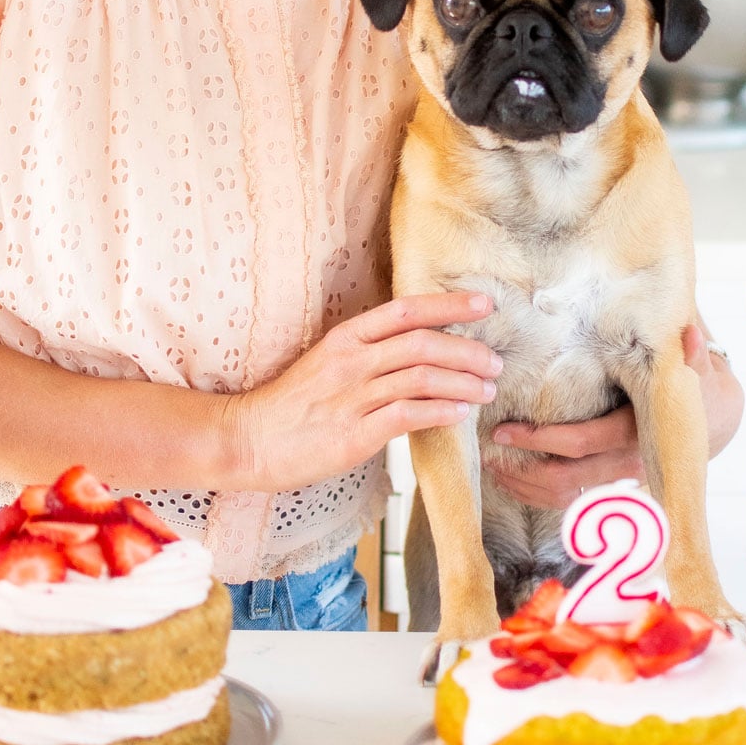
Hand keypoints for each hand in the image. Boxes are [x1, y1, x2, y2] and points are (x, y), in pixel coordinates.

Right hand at [229, 293, 502, 490]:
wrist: (249, 439)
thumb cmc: (293, 404)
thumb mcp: (328, 362)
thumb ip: (370, 352)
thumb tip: (421, 350)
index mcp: (346, 337)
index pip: (406, 311)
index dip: (449, 305)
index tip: (484, 305)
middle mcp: (352, 361)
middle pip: (423, 344)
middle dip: (467, 350)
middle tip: (496, 361)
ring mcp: (352, 397)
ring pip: (421, 378)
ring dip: (462, 383)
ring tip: (487, 390)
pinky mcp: (353, 434)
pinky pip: (407, 416)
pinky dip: (440, 412)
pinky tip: (461, 414)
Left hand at [485, 325, 743, 511]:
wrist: (712, 423)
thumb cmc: (697, 390)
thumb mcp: (699, 371)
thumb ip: (691, 355)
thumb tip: (689, 333)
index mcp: (638, 433)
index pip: (583, 443)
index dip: (543, 439)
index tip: (507, 428)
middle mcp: (626, 463)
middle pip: (567, 478)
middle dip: (524, 467)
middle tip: (490, 447)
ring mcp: (617, 479)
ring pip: (565, 496)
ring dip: (525, 486)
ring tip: (492, 466)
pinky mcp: (611, 484)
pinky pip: (570, 499)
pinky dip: (537, 494)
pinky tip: (513, 480)